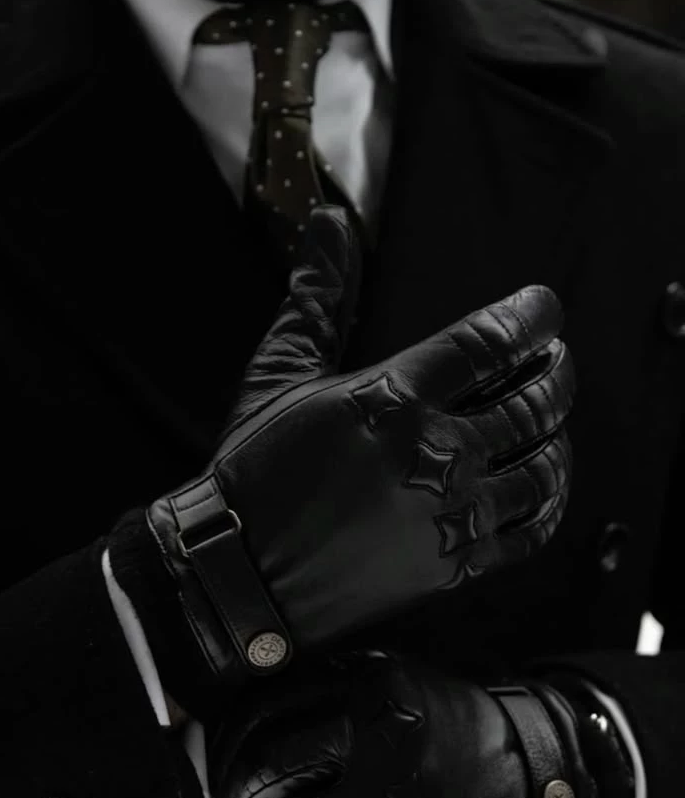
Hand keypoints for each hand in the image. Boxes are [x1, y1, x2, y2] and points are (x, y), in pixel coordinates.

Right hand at [146, 205, 573, 693]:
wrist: (236, 572)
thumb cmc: (252, 473)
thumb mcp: (278, 374)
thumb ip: (317, 297)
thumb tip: (329, 225)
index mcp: (394, 398)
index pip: (491, 342)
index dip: (531, 318)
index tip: (545, 308)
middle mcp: (434, 455)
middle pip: (534, 402)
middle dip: (557, 372)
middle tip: (556, 360)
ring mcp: (449, 515)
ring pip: (543, 467)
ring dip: (559, 435)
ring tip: (553, 421)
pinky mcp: (452, 566)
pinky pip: (530, 532)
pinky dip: (549, 504)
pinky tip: (542, 487)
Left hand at [213, 652, 634, 797]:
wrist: (535, 774)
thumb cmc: (448, 730)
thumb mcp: (393, 684)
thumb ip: (327, 699)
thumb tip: (237, 744)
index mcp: (366, 683)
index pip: (262, 713)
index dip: (227, 749)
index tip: (220, 770)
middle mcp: (374, 732)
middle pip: (266, 769)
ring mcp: (391, 796)